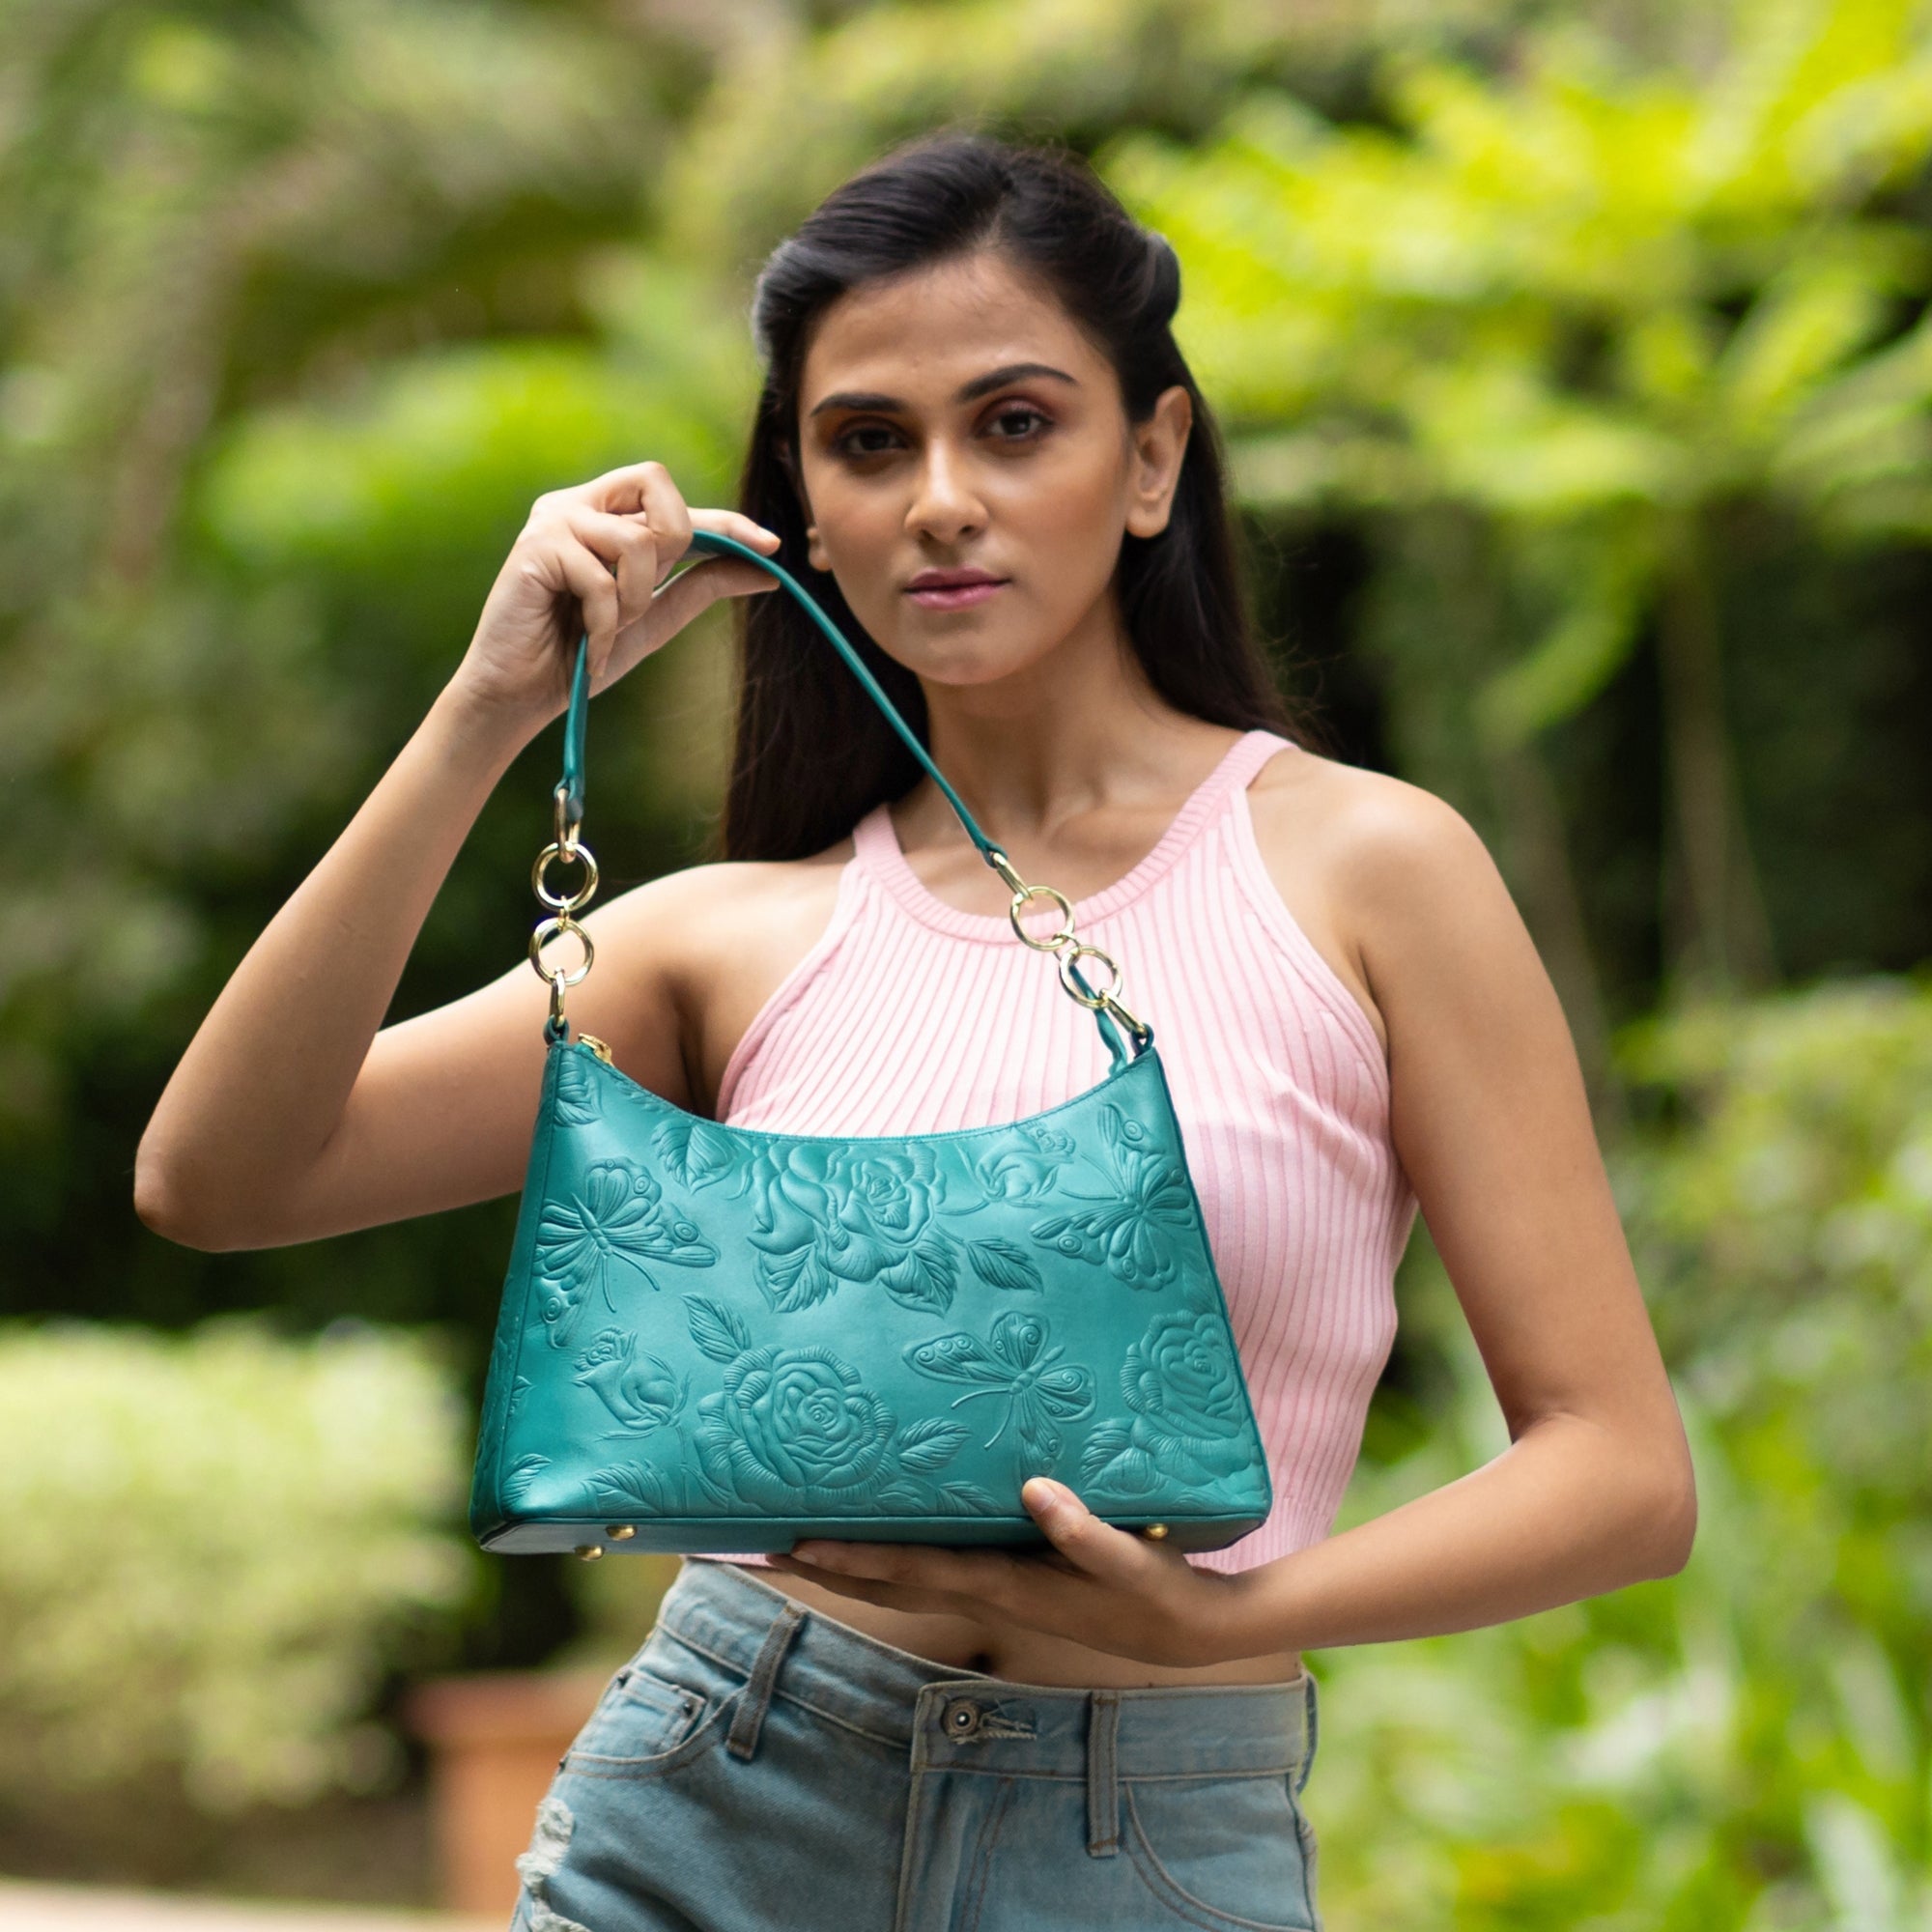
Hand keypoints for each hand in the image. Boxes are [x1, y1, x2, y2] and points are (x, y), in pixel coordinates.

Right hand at [452, 459, 781, 727]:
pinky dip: (605, 625)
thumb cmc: (581, 654)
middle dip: (674, 545)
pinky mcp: (535, 547)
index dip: (727, 521)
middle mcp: (579, 505)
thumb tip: (768, 571)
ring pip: (637, 540)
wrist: (520, 695)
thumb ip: (701, 587)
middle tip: (646, 597)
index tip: (772, 547)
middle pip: (657, 483)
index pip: (676, 504)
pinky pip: (603, 580)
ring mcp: (554, 520)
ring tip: (608, 629)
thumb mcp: (653, 618)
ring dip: (635, 601)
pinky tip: (586, 649)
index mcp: (606, 516)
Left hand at [765, 1477, 1266, 1669]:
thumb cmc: (1159, 1590)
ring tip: (789, 1547)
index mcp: (1005, 1584)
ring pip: (900, 1582)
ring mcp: (993, 1593)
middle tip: (756, 1550)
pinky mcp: (1007, 1582)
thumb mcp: (1131, 1559)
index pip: (914, 1570)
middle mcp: (986, 1594)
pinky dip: (888, 1562)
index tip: (798, 1544)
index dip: (855, 1557)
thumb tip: (1034, 1491)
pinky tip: (873, 1543)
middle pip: (887, 1583)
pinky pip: (929, 1573)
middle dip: (823, 1568)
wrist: (1187, 1629)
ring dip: (844, 1568)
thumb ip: (1086, 1531)